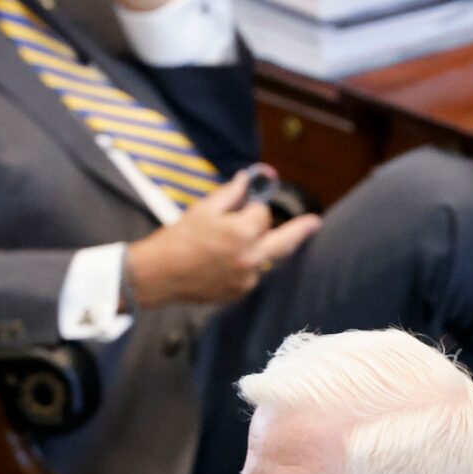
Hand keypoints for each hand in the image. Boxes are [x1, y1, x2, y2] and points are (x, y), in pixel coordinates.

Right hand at [125, 167, 323, 308]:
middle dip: (300, 230)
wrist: (158, 275)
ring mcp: (247, 278)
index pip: (263, 213)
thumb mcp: (203, 209)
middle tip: (314, 222)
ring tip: (221, 249)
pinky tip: (218, 264)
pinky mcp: (239, 293)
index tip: (243, 206)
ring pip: (262, 256)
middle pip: (284, 241)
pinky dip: (242, 265)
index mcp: (242, 232)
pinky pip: (250, 273)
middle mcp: (250, 257)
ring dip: (254, 248)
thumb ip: (232, 193)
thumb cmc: (177, 239)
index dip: (251, 208)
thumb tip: (249, 180)